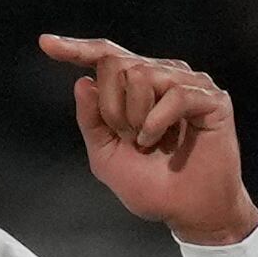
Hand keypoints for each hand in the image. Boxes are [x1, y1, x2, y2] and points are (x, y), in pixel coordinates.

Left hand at [38, 35, 257, 244]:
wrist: (188, 212)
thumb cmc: (153, 186)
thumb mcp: (106, 156)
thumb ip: (91, 120)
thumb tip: (82, 81)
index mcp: (137, 87)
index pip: (105, 56)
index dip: (76, 49)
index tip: (45, 44)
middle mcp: (163, 77)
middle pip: (115, 63)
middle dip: (112, 107)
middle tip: (129, 138)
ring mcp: (189, 84)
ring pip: (141, 74)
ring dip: (136, 117)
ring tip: (149, 142)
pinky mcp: (211, 98)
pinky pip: (174, 93)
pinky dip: (159, 122)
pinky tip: (162, 142)